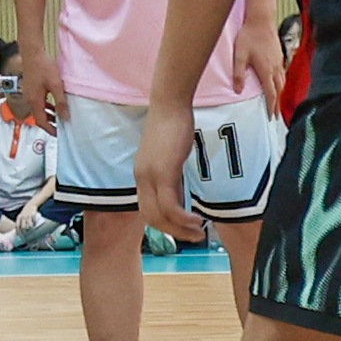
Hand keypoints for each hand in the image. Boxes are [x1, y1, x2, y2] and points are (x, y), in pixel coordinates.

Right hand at [14, 43, 58, 130]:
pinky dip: (45, 106)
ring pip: (38, 109)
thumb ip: (61, 102)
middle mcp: (29, 99)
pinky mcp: (30, 88)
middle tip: (61, 127)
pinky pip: (37, 102)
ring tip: (59, 117)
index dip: (50, 130)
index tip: (59, 134)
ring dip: (48, 115)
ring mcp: (28, 93)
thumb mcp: (56, 85)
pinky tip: (52, 103)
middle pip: (39, 117)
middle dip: (50, 123)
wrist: (32, 52)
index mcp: (34, 101)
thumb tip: (65, 117)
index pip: (41, 121)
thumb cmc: (43, 66)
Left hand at [136, 98, 198, 243]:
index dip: (164, 224)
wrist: (170, 104)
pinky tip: (197, 221)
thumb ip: (172, 176)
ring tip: (199, 233)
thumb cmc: (173, 125)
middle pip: (151, 218)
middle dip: (173, 232)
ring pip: (160, 216)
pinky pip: (170, 206)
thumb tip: (180, 194)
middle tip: (194, 236)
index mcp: (141, 175)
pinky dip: (183, 219)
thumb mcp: (170, 156)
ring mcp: (150, 176)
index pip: (147, 209)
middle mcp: (141, 178)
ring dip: (180, 230)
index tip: (183, 229)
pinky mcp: (163, 173)